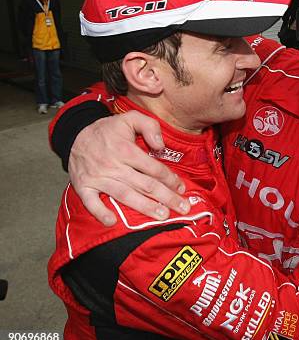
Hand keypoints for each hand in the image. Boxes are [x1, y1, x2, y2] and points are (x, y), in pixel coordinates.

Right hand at [68, 111, 188, 225]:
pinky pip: (92, 203)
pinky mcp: (83, 186)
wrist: (75, 134)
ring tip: (162, 216)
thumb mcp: (130, 117)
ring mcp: (98, 178)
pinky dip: (101, 213)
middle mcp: (113, 165)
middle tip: (182, 208)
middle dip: (166, 197)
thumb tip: (161, 146)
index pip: (153, 168)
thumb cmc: (108, 129)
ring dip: (145, 207)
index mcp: (125, 150)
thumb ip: (149, 126)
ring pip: (125, 195)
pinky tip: (113, 222)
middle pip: (145, 185)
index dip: (170, 179)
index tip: (181, 188)